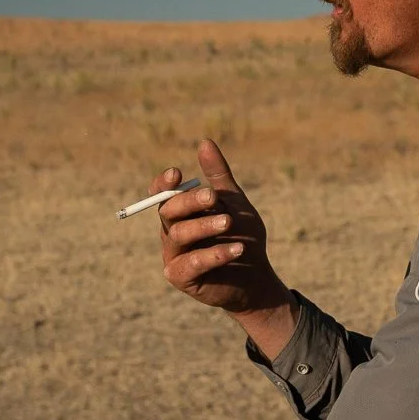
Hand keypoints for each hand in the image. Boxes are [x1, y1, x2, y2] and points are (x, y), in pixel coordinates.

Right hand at [154, 140, 296, 353]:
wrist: (256, 276)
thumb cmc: (242, 236)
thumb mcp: (234, 202)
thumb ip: (219, 176)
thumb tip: (204, 142)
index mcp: (180, 212)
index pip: (161, 194)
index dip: (163, 183)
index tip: (177, 173)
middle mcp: (171, 231)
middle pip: (169, 211)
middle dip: (190, 202)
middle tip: (214, 197)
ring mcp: (173, 255)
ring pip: (179, 235)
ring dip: (205, 226)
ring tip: (230, 222)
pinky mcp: (181, 278)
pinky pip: (191, 263)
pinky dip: (215, 254)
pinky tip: (237, 250)